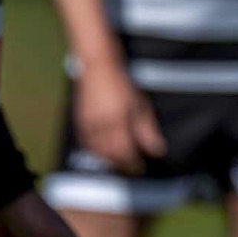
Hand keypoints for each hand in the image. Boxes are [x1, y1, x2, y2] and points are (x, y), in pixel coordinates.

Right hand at [73, 57, 166, 174]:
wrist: (98, 68)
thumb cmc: (122, 84)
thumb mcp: (140, 105)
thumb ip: (147, 130)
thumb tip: (157, 151)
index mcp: (117, 121)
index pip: (125, 152)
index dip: (133, 163)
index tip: (140, 168)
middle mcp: (101, 126)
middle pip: (110, 155)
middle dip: (122, 165)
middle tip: (131, 168)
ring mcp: (88, 125)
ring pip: (97, 152)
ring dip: (109, 160)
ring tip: (120, 162)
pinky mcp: (80, 122)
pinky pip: (87, 145)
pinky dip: (96, 152)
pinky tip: (104, 152)